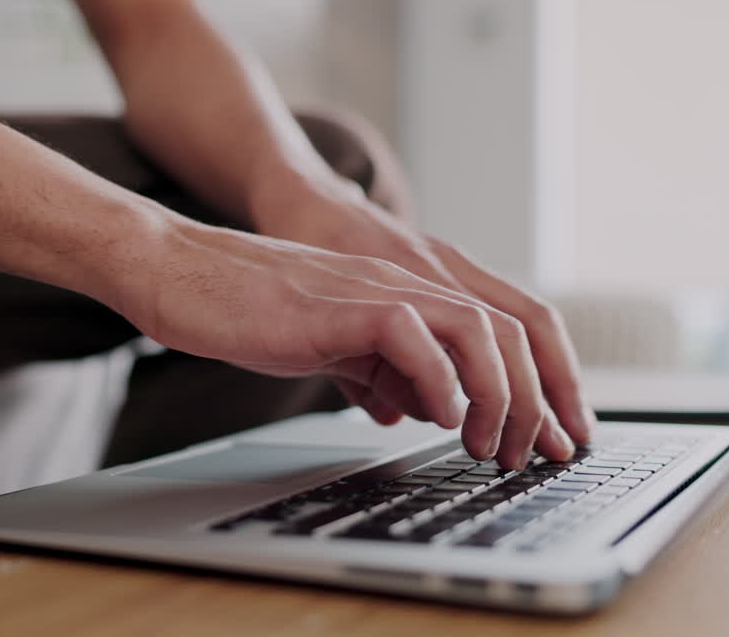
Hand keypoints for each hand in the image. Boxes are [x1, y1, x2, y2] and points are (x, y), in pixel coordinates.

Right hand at [251, 178, 594, 466]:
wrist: (180, 272)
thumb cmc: (245, 310)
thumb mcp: (330, 346)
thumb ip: (377, 368)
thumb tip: (411, 407)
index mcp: (406, 294)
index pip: (503, 328)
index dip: (541, 383)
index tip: (548, 439)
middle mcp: (404, 283)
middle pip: (511, 328)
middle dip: (536, 400)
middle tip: (527, 455)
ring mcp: (375, 290)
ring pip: (478, 328)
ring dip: (499, 394)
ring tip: (487, 444)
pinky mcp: (341, 304)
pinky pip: (415, 334)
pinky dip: (440, 379)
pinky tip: (436, 415)